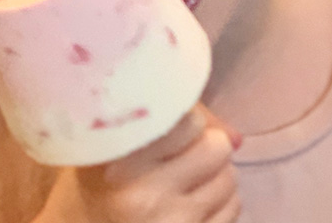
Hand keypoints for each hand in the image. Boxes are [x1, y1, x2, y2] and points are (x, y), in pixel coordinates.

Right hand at [35, 105, 241, 222]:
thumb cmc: (95, 185)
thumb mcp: (109, 145)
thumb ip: (167, 126)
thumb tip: (236, 138)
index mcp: (119, 161)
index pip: (188, 120)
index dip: (183, 120)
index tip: (166, 128)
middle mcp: (145, 195)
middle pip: (216, 147)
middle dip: (204, 147)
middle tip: (179, 156)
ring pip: (229, 179)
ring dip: (213, 176)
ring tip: (182, 182)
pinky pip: (233, 210)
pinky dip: (218, 204)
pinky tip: (188, 206)